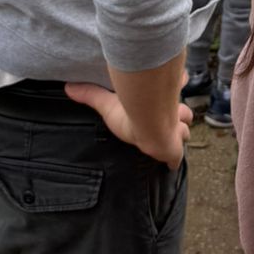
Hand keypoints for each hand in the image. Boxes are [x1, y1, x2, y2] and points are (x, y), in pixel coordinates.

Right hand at [64, 82, 191, 169]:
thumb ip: (91, 94)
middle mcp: (170, 116)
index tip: (174, 88)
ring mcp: (175, 134)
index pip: (170, 95)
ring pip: (185, 131)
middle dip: (180, 115)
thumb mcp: (107, 103)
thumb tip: (67, 87)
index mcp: (159, 104)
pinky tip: (171, 165)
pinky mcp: (174, 151)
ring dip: (181, 133)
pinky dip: (173, 161)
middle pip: (184, 113)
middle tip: (173, 119)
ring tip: (174, 136)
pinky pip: (175, 158)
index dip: (171, 94)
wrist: (149, 125)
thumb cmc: (131, 112)